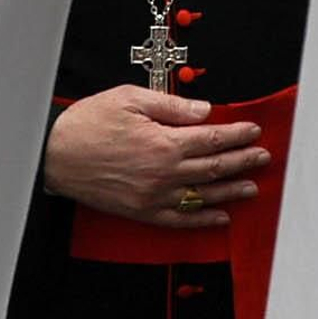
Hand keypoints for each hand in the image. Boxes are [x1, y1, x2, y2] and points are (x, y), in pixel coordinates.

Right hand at [44, 85, 269, 227]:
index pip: (212, 139)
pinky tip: (220, 216)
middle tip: (262, 157)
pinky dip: (203, 219)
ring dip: (232, 190)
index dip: (237, 135)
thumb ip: (172, 106)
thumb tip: (203, 110)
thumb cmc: (89, 123)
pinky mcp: (142, 212)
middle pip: (214, 168)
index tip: (253, 131)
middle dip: (242, 161)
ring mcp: (154, 196)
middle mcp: (164, 173)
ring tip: (252, 186)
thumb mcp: (130, 99)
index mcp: (164, 142)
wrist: (55, 153)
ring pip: (203, 196)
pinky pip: (180, 220)